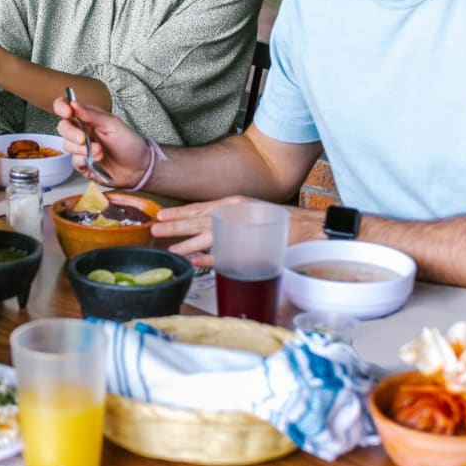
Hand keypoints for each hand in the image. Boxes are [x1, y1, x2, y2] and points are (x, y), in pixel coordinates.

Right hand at [53, 96, 149, 187]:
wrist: (139, 168)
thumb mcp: (113, 124)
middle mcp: (82, 131)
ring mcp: (81, 148)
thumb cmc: (129, 143)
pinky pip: (73, 161)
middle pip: (63, 127)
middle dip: (72, 133)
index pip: (67, 107)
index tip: (67, 112)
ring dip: (83, 149)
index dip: (62, 107)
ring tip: (100, 152)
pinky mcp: (82, 163)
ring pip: (67, 145)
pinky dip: (84, 160)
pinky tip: (97, 160)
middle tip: (84, 139)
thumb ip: (91, 114)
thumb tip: (73, 103)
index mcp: (88, 118)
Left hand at [153, 197, 323, 265]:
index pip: (200, 207)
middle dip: (175, 225)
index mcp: (234, 203)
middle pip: (199, 220)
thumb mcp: (249, 212)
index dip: (180, 212)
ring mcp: (244, 231)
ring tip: (170, 248)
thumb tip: (205, 225)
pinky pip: (227, 255)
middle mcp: (236, 214)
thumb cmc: (279, 220)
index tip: (162, 215)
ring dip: (187, 242)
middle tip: (156, 229)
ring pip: (208, 237)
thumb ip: (227, 216)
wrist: (310, 228)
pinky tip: (196, 261)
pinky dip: (210, 258)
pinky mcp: (252, 249)